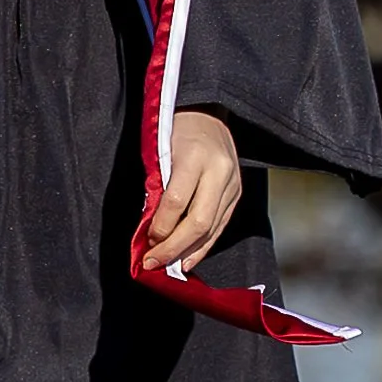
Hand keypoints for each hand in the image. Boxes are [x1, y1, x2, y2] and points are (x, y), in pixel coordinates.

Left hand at [142, 110, 242, 274]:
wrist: (206, 113)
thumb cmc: (175, 131)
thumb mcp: (159, 151)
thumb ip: (155, 187)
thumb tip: (148, 229)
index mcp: (196, 156)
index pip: (177, 201)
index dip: (160, 226)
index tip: (145, 241)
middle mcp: (220, 171)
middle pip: (198, 221)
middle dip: (173, 247)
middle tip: (153, 263)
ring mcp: (232, 184)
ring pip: (212, 229)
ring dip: (188, 252)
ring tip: (168, 268)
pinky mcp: (237, 194)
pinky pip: (220, 226)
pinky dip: (203, 245)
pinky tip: (188, 259)